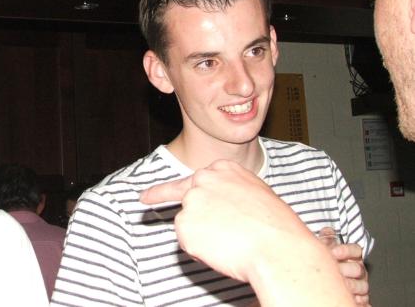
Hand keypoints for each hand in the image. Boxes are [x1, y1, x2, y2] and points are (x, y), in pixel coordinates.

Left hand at [141, 160, 354, 306]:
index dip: (166, 187)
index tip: (145, 192)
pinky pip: (188, 243)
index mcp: (222, 169)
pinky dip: (201, 251)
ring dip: (202, 235)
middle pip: (183, 196)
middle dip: (159, 197)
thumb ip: (231, 193)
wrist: (277, 246)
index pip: (193, 178)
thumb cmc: (276, 225)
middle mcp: (202, 179)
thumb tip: (221, 208)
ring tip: (230, 240)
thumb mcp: (256, 194)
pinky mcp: (184, 225)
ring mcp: (191, 201)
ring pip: (187, 223)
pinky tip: (222, 249)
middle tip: (143, 199)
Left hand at [330, 242, 370, 305]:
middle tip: (334, 269)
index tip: (333, 252)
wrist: (329, 272)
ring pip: (362, 285)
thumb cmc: (330, 257)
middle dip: (346, 269)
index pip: (356, 250)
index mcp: (354, 255)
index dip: (345, 250)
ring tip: (340, 284)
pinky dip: (356, 299)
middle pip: (358, 269)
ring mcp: (361, 283)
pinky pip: (363, 299)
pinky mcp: (361, 297)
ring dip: (350, 285)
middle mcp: (359, 269)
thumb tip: (328, 231)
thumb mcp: (327, 245)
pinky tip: (347, 296)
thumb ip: (328, 237)